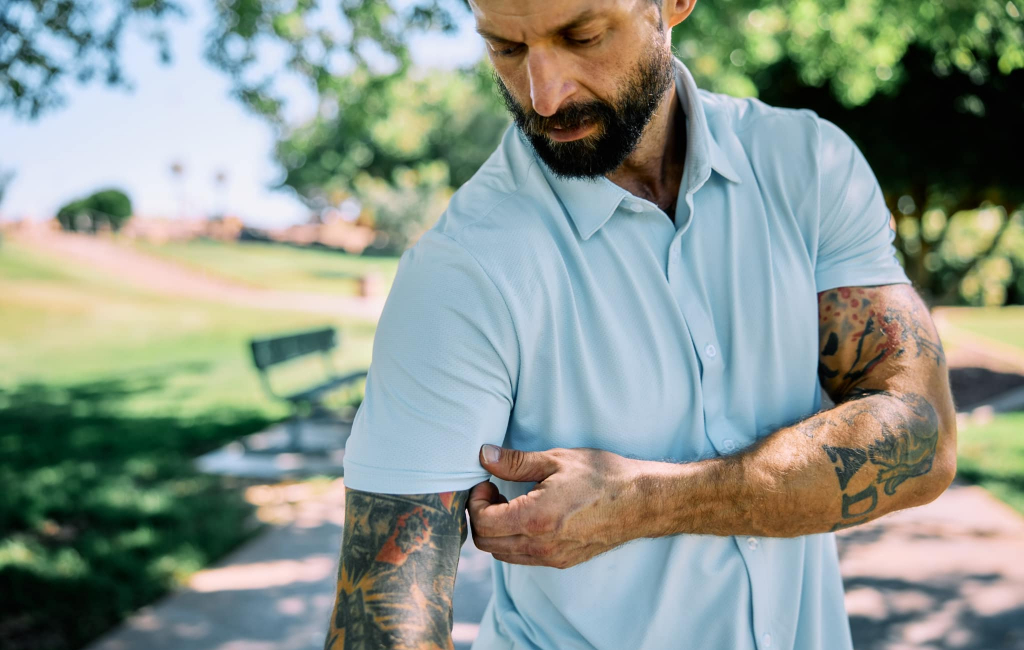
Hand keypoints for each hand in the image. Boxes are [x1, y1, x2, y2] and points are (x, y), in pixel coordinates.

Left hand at [468, 445, 646, 568]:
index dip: (475, 502)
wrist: (641, 501)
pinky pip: (524, 558)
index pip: (483, 523)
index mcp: (536, 519)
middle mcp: (541, 545)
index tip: (486, 483)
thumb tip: (484, 456)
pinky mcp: (563, 561)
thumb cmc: (602, 476)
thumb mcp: (556, 460)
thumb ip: (516, 462)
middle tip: (493, 492)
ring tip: (510, 502)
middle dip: (481, 517)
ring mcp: (552, 557)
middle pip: (487, 544)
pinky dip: (514, 540)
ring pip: (503, 554)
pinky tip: (528, 516)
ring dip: (496, 530)